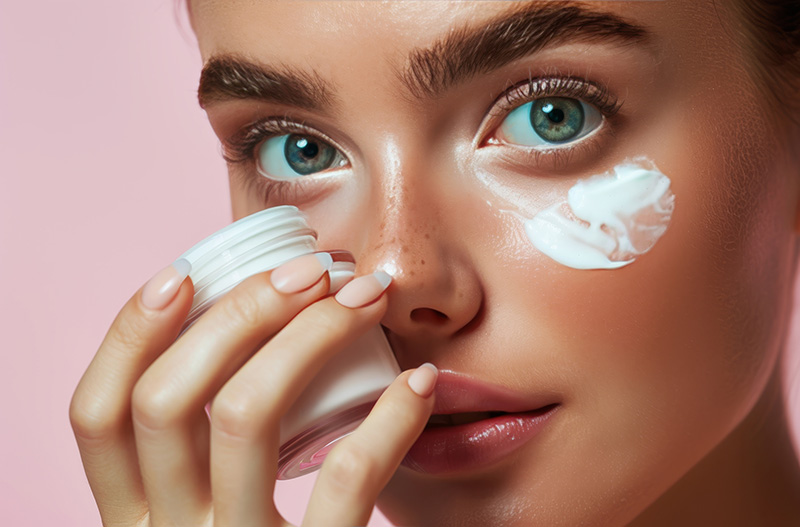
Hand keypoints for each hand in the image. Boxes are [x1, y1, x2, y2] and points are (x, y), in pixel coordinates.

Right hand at [69, 253, 436, 526]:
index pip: (96, 414)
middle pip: (169, 398)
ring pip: (243, 418)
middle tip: (311, 270)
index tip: (187, 274)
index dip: (130, 333)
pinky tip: (418, 382)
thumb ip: (203, 451)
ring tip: (364, 297)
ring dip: (309, 337)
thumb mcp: (206, 512)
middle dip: (241, 312)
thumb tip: (247, 328)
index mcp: (133, 517)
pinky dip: (387, 417)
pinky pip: (344, 482)